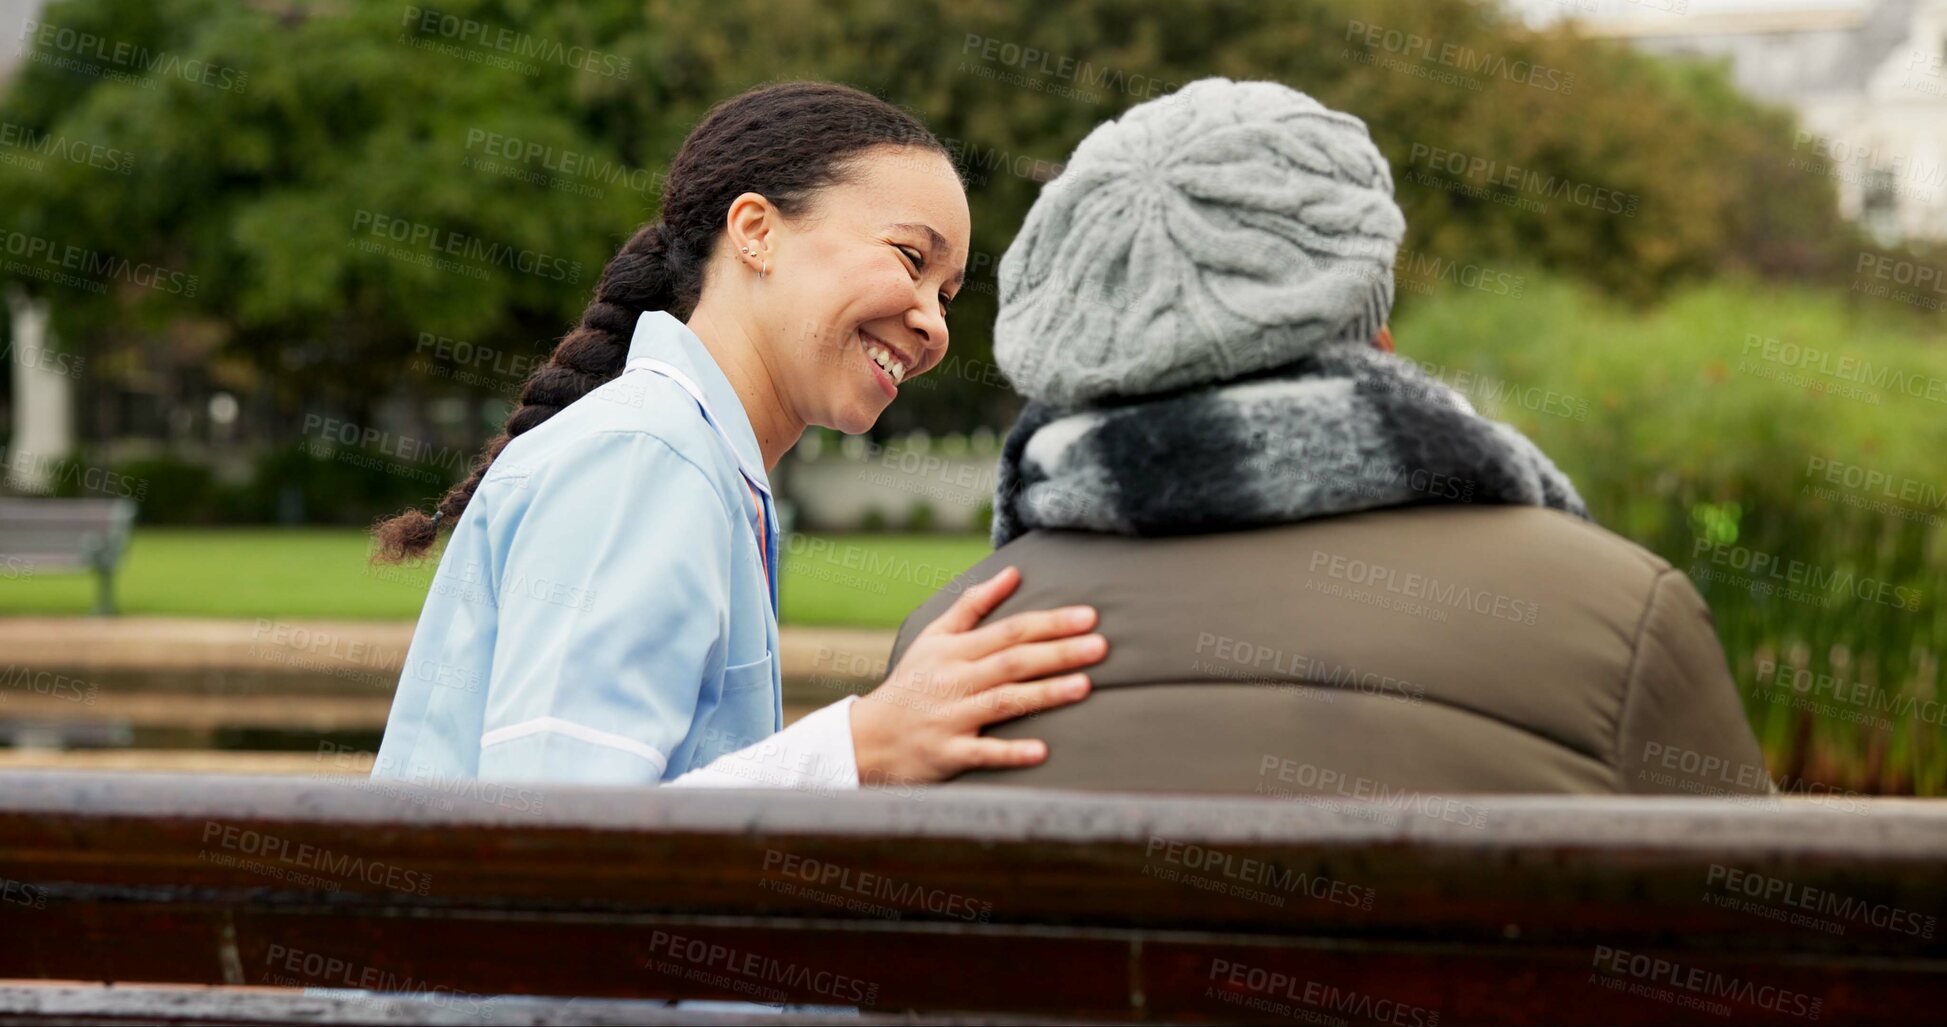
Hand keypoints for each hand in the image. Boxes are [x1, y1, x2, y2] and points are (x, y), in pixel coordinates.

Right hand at [848, 565, 1104, 784]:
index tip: (1089, 617)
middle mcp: (954, 680)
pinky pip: (982, 752)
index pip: (1010, 631)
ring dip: (1044, 694)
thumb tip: (1012, 572)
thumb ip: (973, 605)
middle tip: (1100, 646)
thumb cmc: (912, 682)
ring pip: (1003, 702)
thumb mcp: (934, 637)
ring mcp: (951, 718)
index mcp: (954, 650)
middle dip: (1057, 653)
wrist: (868, 737)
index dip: (1050, 623)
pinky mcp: (947, 754)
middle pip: (1012, 662)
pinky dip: (1010, 752)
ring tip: (1084, 686)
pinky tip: (1042, 752)